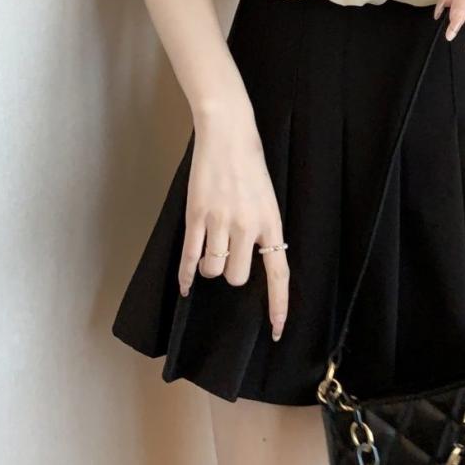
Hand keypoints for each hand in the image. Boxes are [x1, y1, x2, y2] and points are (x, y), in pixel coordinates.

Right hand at [178, 95, 289, 341]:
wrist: (228, 133)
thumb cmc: (250, 162)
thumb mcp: (267, 198)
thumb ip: (262, 229)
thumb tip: (256, 259)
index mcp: (270, 222)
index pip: (278, 273)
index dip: (277, 305)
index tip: (276, 331)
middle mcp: (246, 225)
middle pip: (237, 277)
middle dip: (231, 273)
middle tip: (228, 255)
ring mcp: (219, 221)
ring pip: (212, 269)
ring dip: (209, 268)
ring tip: (210, 249)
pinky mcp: (196, 215)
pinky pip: (189, 256)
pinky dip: (186, 274)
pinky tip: (185, 285)